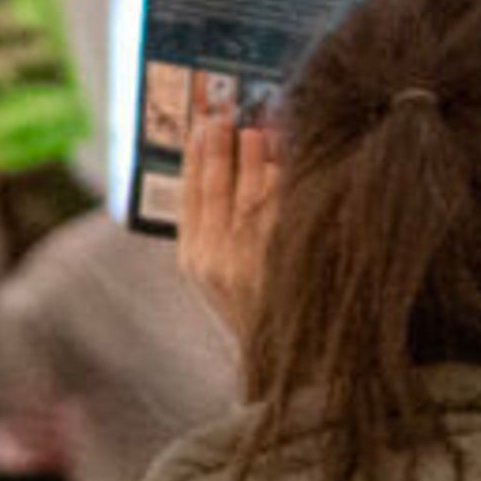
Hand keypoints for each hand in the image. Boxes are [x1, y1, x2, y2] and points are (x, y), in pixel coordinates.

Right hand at [176, 90, 276, 342]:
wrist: (292, 366)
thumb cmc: (259, 315)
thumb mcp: (222, 280)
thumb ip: (216, 237)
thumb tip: (228, 171)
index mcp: (194, 262)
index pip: (188, 197)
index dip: (194, 158)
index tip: (200, 126)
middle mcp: (215, 261)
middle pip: (215, 188)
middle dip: (221, 146)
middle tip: (226, 113)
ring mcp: (249, 262)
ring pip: (249, 193)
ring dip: (254, 155)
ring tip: (259, 127)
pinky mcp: (282, 263)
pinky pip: (282, 210)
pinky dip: (284, 180)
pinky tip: (288, 159)